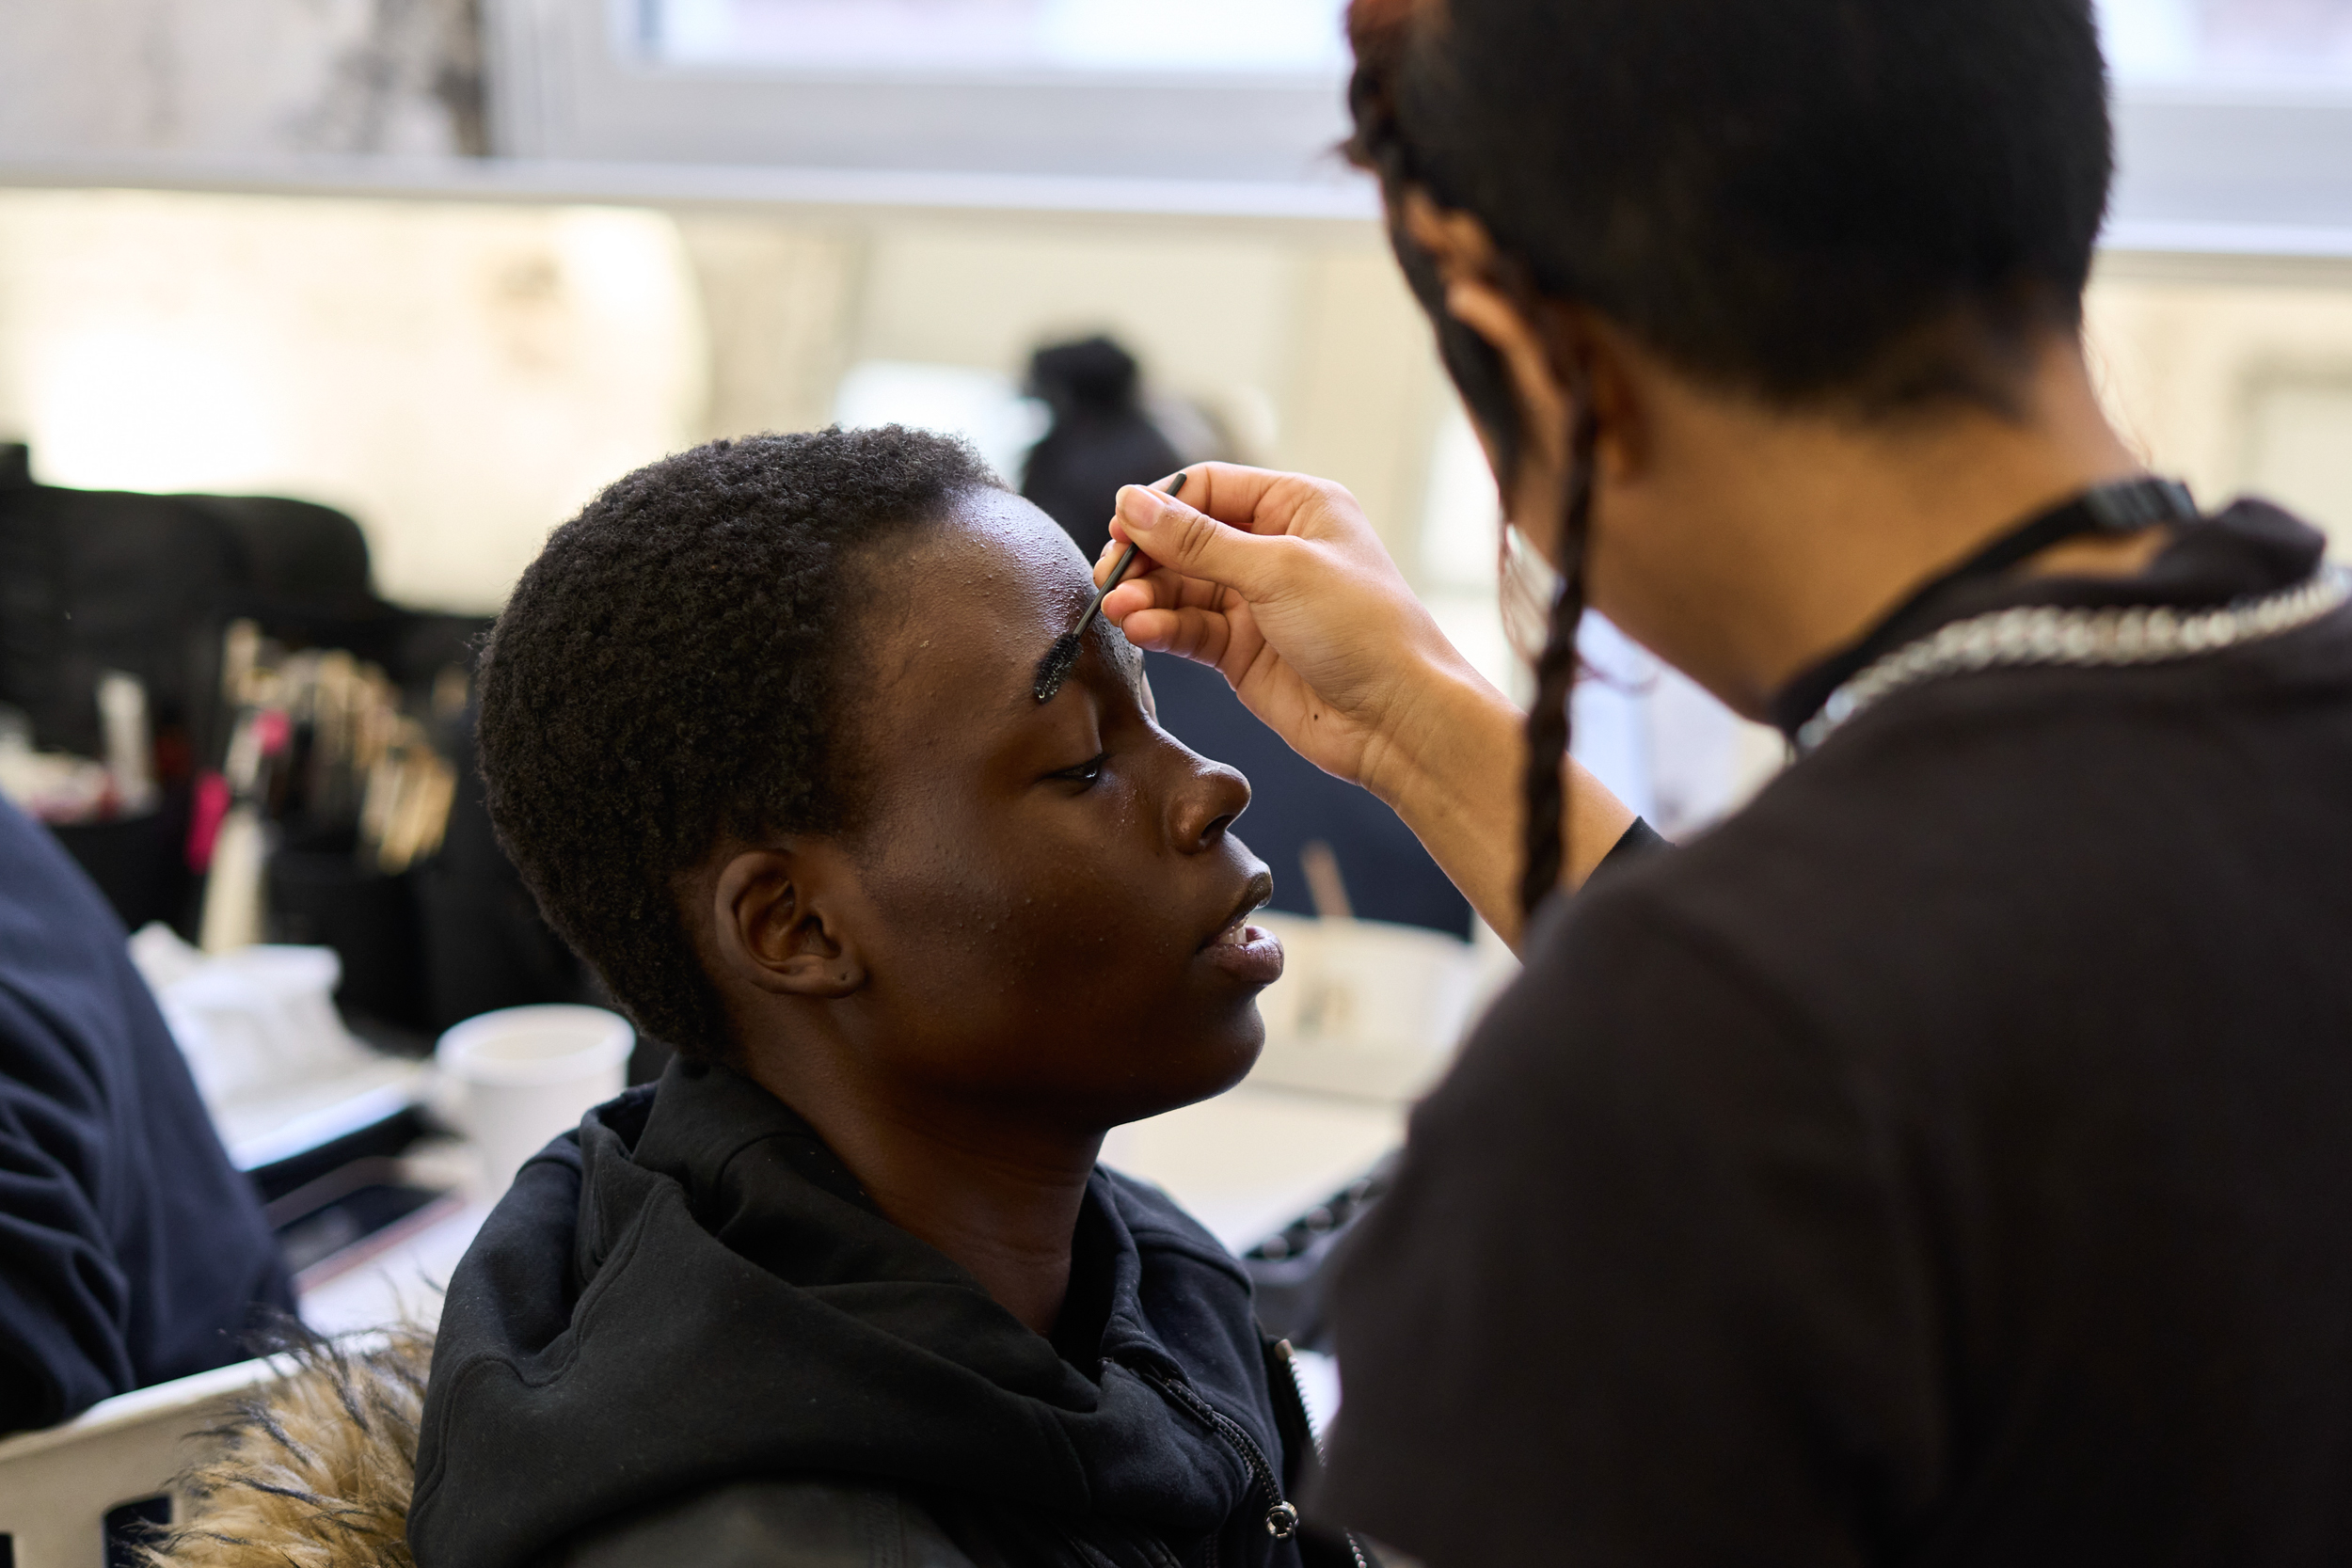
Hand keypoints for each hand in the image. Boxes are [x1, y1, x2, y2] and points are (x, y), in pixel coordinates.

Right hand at [1101, 464, 1503, 798]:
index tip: (1120, 529)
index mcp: (1297, 506)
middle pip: (1186, 538)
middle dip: (1146, 557)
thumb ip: (1198, 541)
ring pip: (1181, 587)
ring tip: (1120, 610)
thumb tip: (1131, 504)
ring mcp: (1257, 602)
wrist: (1397, 719)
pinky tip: (1140, 629)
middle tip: (1110, 576)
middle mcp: (1274, 548)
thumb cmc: (1362, 629)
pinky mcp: (1242, 651)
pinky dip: (1161, 627)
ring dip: (1147, 596)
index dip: (1161, 506)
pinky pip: (1189, 628)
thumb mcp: (1278, 569)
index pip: (1208, 487)